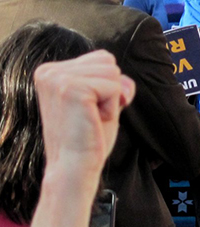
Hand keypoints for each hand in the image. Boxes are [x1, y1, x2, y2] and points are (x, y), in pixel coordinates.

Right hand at [34, 50, 134, 174]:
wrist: (73, 168)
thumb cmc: (87, 137)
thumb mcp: (99, 98)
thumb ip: (110, 79)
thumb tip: (124, 83)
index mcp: (49, 71)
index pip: (101, 58)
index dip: (107, 85)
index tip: (88, 108)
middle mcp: (48, 71)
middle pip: (108, 61)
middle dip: (110, 90)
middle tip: (90, 115)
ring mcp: (57, 79)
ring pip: (113, 72)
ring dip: (111, 99)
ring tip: (91, 118)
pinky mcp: (72, 89)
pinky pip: (114, 87)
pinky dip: (112, 107)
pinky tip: (93, 121)